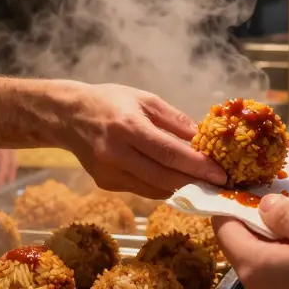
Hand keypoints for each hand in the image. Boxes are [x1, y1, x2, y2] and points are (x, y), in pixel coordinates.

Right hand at [60, 82, 226, 199]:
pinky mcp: (105, 183)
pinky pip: (141, 189)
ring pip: (153, 189)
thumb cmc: (110, 102)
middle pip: (163, 176)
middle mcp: (116, 153)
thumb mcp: (144, 99)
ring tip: (203, 185)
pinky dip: (161, 187)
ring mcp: (109, 172)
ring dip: (181, 189)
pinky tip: (177, 182)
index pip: (169, 152)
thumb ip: (174, 119)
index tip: (220, 174)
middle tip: (219, 186)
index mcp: (128, 127)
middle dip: (194, 183)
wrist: (69, 116)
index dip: (197, 166)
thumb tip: (202, 137)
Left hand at [213, 195, 288, 288]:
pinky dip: (288, 268)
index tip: (244, 189)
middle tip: (280, 204)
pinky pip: (280, 287)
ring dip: (275, 248)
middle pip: (244, 250)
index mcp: (253, 267)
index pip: (224, 230)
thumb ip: (283, 213)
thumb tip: (262, 206)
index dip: (231, 206)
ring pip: (264, 269)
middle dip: (257, 226)